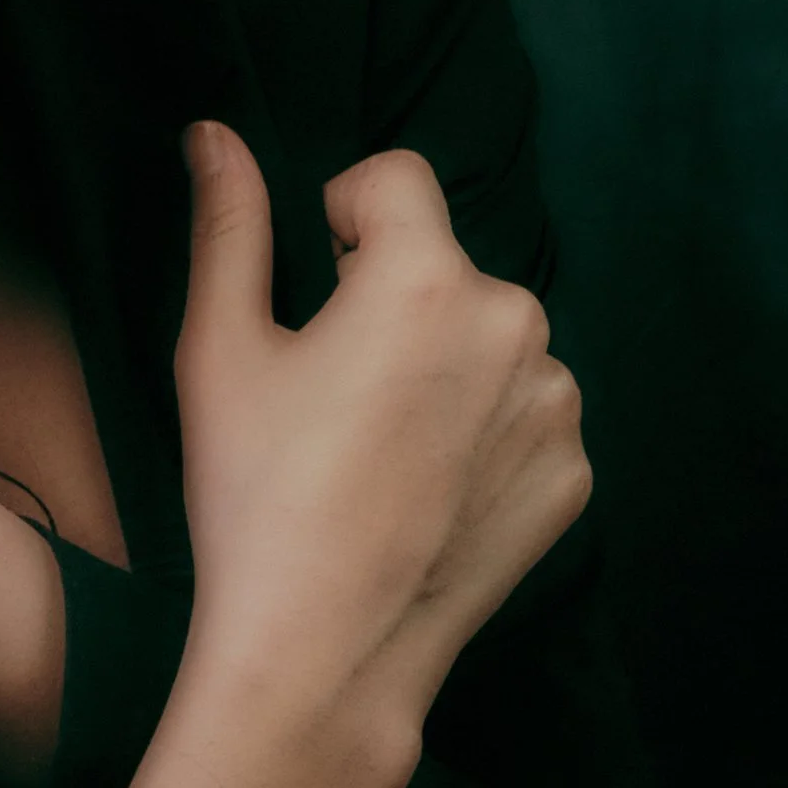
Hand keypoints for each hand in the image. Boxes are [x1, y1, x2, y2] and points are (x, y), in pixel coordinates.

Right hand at [173, 121, 588, 735]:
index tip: (314, 288)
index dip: (341, 216)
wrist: (322, 652)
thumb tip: (214, 134)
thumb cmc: (253, 497)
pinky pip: (524, 416)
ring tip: (377, 451)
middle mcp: (515, 324)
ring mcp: (556, 404)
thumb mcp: (219, 351)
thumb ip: (228, 225)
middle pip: (446, 265)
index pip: (395, 177)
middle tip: (332, 394)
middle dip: (394, 301)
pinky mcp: (573, 473)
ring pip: (490, 341)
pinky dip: (480, 437)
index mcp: (425, 278)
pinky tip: (421, 493)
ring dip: (444, 366)